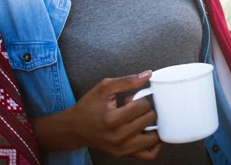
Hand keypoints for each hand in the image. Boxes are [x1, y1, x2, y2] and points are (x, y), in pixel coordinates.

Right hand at [32, 71, 161, 159]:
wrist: (75, 128)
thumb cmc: (89, 106)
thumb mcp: (105, 87)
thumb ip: (127, 81)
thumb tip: (148, 74)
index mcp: (112, 119)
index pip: (142, 107)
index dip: (141, 98)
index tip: (132, 99)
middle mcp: (118, 137)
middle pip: (149, 120)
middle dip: (147, 109)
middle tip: (137, 107)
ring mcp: (122, 149)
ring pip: (153, 139)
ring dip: (153, 125)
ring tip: (143, 119)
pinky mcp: (124, 155)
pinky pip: (149, 155)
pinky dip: (155, 144)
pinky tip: (149, 132)